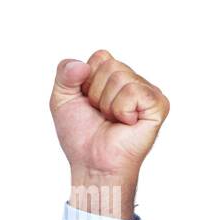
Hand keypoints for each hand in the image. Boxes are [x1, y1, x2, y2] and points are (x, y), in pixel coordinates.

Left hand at [49, 50, 169, 217]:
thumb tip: (81, 65)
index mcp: (113, 76)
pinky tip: (126, 123)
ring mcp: (147, 92)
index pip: (100, 56)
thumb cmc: (80, 135)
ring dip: (107, 104)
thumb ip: (64, 74)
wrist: (91, 162)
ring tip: (112, 120)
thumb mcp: (61, 100)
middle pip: (110, 65)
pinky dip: (121, 110)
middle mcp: (133, 81)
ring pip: (120, 77)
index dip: (85, 80)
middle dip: (95, 93)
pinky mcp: (159, 104)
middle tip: (100, 115)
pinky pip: (133, 92)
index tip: (86, 102)